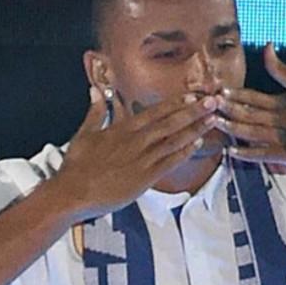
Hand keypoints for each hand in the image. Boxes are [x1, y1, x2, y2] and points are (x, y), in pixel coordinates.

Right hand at [53, 87, 219, 220]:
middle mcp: (136, 141)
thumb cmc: (76, 166)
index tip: (192, 95)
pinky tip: (198, 144)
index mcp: (122, 129)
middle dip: (193, 111)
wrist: (73, 192)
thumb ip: (95, 112)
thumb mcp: (84, 134)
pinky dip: (185, 152)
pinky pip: (169, 163)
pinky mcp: (144, 178)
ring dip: (195, 129)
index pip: (154, 112)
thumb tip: (95, 91)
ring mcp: (142, 160)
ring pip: (174, 141)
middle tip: (213, 102)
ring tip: (213, 120)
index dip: (175, 103)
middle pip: (170, 123)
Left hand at [215, 42, 285, 169]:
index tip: (216, 91)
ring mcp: (284, 138)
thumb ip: (281, 69)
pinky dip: (247, 153)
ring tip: (213, 123)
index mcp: (282, 102)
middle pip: (247, 114)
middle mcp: (280, 119)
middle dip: (226, 110)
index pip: (252, 97)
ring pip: (251, 132)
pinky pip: (264, 154)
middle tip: (206, 106)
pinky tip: (231, 151)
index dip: (234, 95)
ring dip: (232, 128)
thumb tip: (267, 45)